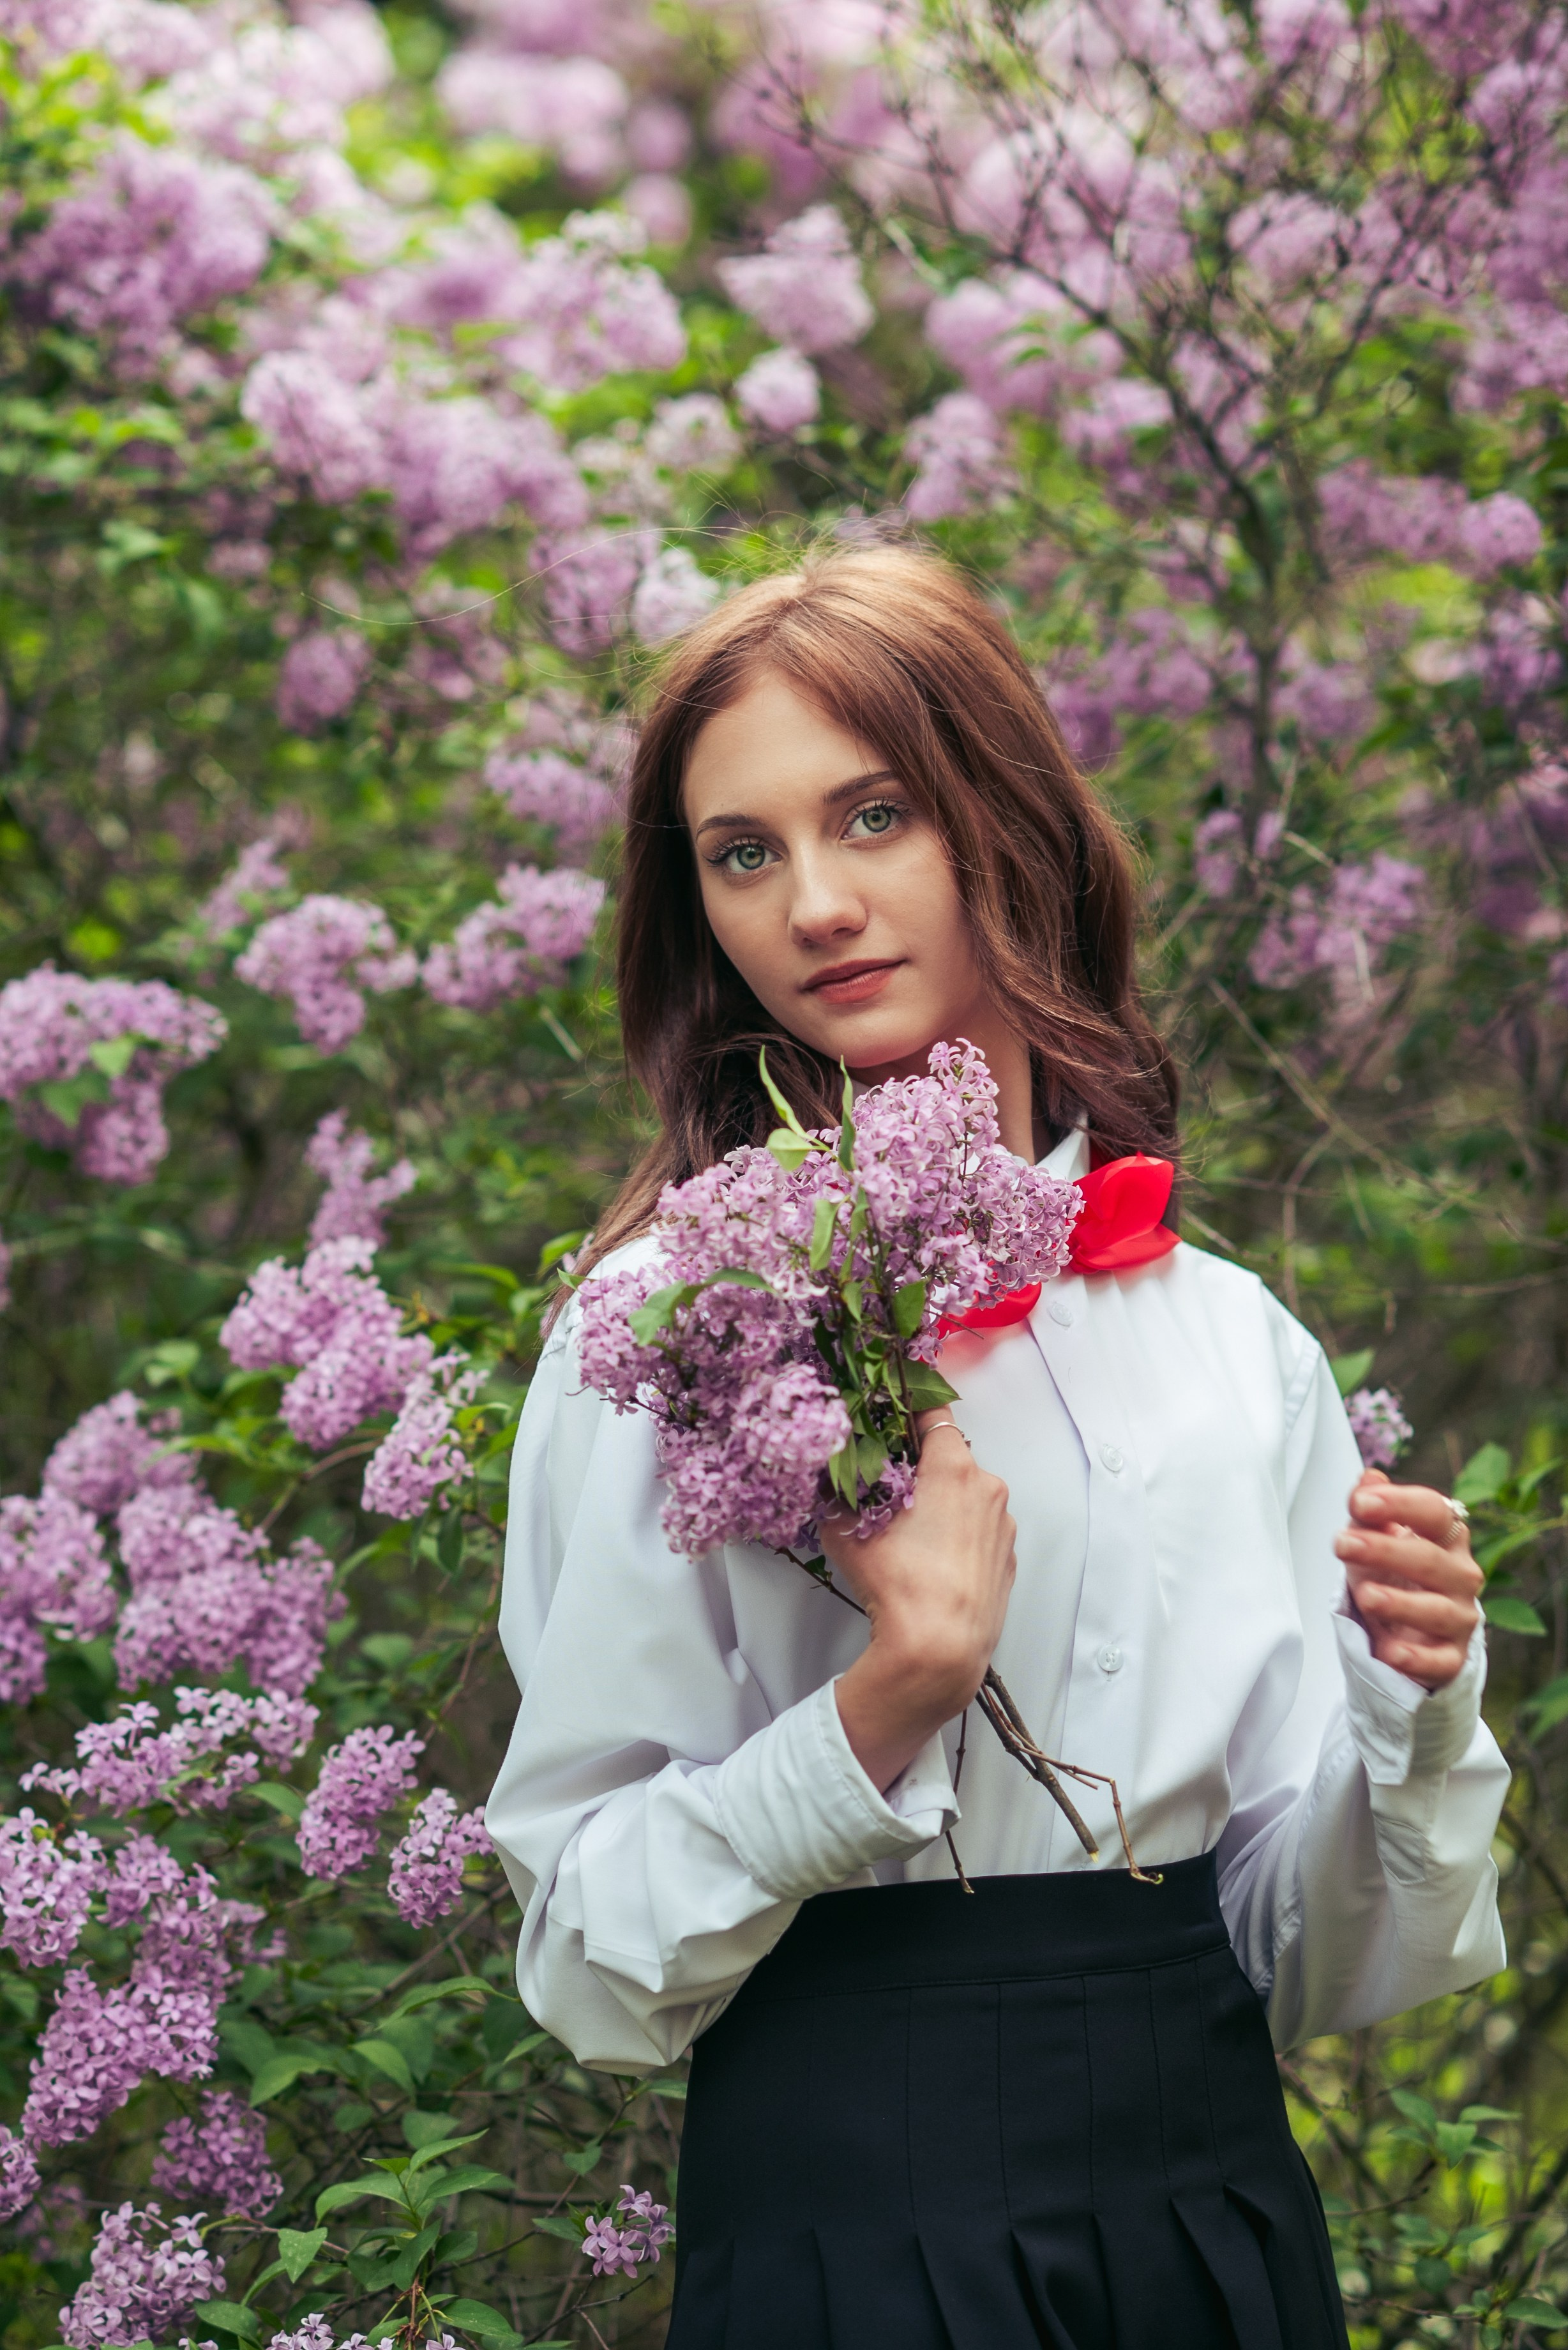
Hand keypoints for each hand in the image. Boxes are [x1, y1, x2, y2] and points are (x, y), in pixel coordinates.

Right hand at [829, 1409, 1015, 1792]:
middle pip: (951, 1459)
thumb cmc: (897, 1584)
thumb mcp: (845, 1532)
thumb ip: (835, 1496)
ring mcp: (1003, 1527)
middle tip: (889, 1491)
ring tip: (910, 1537)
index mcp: (954, 1468)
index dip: (909, 1415)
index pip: (935, 1415)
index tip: (891, 1423)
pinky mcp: (1008, 1560)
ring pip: (968, 1498)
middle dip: (921, 1469)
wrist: (939, 1649)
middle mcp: (988, 1489)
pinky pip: (980, 1532)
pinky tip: (933, 1564)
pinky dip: (960, 1537)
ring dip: (943, 1505)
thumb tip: (825, 1483)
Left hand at [1335, 1468, 1482, 1690]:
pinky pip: (1438, 1660)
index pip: (1434, 1512)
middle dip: (1385, 1550)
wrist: (1407, 1631)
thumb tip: (1368, 1478)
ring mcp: (1460, 1618)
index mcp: (1447, 1538)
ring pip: (1437, 1610)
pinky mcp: (1451, 1658)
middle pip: (1430, 1560)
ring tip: (1366, 1596)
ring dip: (1400, 1603)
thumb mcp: (1375, 1540)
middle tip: (1342, 1544)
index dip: (1399, 1504)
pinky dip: (1414, 1657)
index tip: (1359, 1502)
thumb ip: (1372, 1512)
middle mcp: (1461, 1576)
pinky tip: (1389, 1651)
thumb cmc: (1392, 1574)